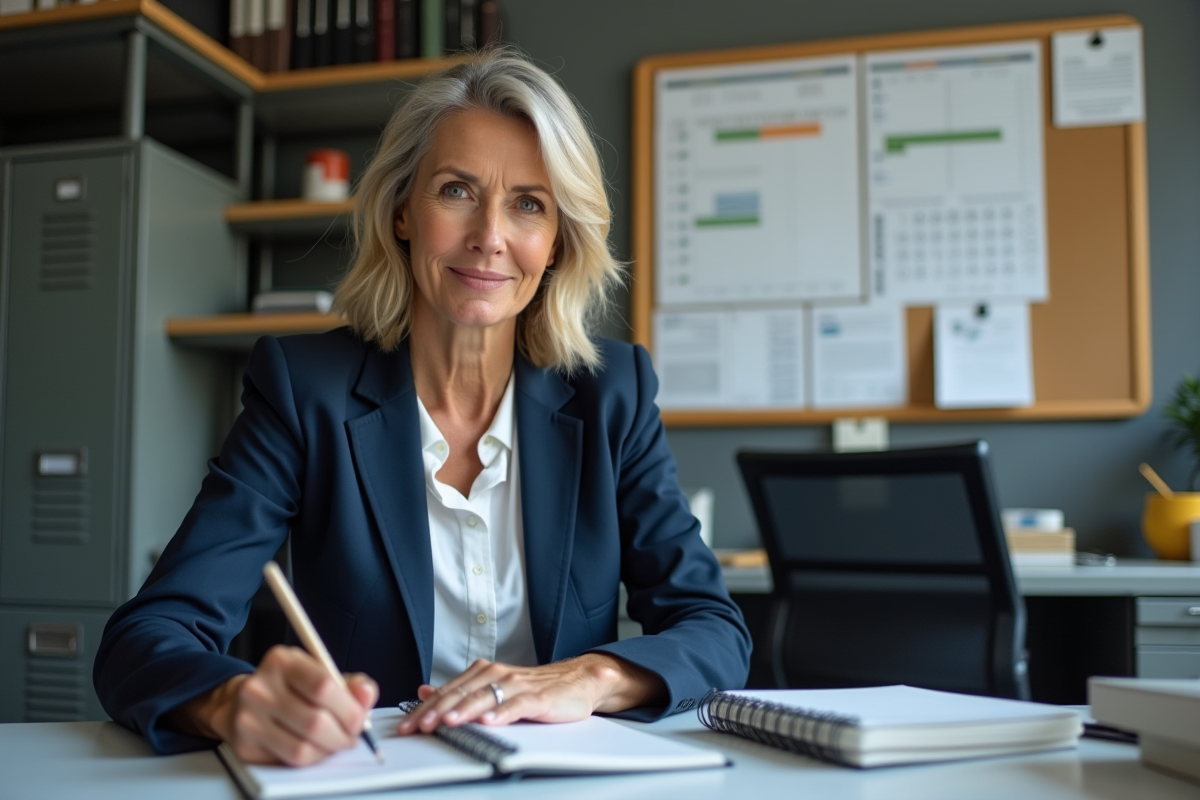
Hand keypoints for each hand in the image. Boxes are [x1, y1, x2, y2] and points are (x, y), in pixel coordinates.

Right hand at [167, 645, 378, 765]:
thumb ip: (349, 684)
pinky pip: (289, 760)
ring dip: (329, 750)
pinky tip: (315, 748)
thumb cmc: (290, 688)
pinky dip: (312, 758)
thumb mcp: (318, 673)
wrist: (240, 702)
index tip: (359, 719)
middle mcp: (260, 687)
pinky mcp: (245, 745)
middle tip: (351, 735)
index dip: (349, 709)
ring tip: (335, 742)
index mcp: (282, 661)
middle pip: (315, 721)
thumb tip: (366, 693)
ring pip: (303, 747)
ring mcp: (248, 718)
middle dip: (343, 734)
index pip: (323, 686)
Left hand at [396, 654, 664, 734]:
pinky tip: (490, 722)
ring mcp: (518, 686)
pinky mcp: (538, 698)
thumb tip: (425, 690)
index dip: (426, 707)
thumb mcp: (493, 686)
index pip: (448, 691)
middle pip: (462, 693)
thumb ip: (461, 690)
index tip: (406, 724)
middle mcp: (498, 675)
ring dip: (464, 710)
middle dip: (437, 710)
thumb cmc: (536, 688)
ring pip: (485, 697)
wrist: (578, 680)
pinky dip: (503, 713)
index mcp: (484, 673)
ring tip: (447, 722)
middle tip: (418, 726)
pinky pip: (517, 705)